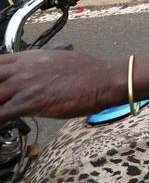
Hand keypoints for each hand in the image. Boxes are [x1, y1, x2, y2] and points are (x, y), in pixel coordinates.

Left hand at [0, 51, 122, 119]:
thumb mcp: (57, 60)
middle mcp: (22, 69)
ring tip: (3, 111)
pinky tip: (2, 124)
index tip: (0, 84)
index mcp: (28, 58)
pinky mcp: (28, 103)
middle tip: (1, 100)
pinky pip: (0, 115)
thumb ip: (38, 66)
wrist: (104, 80)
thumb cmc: (88, 72)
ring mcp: (23, 86)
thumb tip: (34, 73)